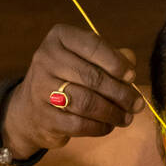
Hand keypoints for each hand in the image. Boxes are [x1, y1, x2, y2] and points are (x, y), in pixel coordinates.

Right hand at [2, 25, 143, 156]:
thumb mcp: (84, 59)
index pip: (93, 45)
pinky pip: (79, 124)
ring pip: (87, 103)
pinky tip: (108, 126)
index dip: (117, 62)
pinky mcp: (44, 117)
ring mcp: (41, 89)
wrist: (28, 110)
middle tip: (136, 104)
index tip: (132, 76)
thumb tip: (131, 62)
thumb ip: (110, 57)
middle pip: (93, 78)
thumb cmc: (65, 78)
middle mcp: (46, 59)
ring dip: (112, 113)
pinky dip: (99, 127)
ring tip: (126, 118)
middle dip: (120, 93)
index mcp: (59, 38)